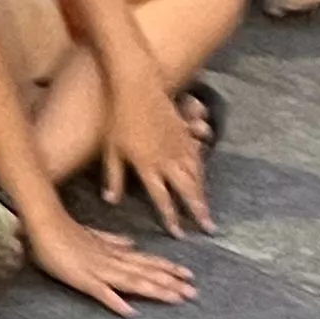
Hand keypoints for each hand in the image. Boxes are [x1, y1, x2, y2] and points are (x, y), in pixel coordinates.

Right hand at [29, 203, 196, 314]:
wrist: (42, 222)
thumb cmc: (63, 230)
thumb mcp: (92, 235)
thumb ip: (112, 240)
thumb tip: (131, 243)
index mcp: (113, 252)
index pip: (146, 261)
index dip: (168, 268)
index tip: (188, 275)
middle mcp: (111, 260)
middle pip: (145, 273)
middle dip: (170, 283)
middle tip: (194, 292)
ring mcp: (97, 269)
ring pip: (132, 281)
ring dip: (154, 291)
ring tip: (175, 299)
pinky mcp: (81, 279)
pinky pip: (101, 292)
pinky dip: (116, 301)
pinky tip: (131, 312)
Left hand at [95, 66, 213, 235]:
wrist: (136, 84)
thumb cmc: (117, 116)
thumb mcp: (110, 150)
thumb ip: (113, 177)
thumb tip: (110, 200)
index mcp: (148, 167)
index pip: (162, 200)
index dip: (171, 218)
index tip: (179, 234)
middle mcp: (167, 159)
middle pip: (187, 190)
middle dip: (199, 210)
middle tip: (209, 228)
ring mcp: (178, 144)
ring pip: (196, 174)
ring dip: (203, 192)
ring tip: (207, 207)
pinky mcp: (183, 131)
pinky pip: (197, 155)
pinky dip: (202, 169)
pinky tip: (203, 176)